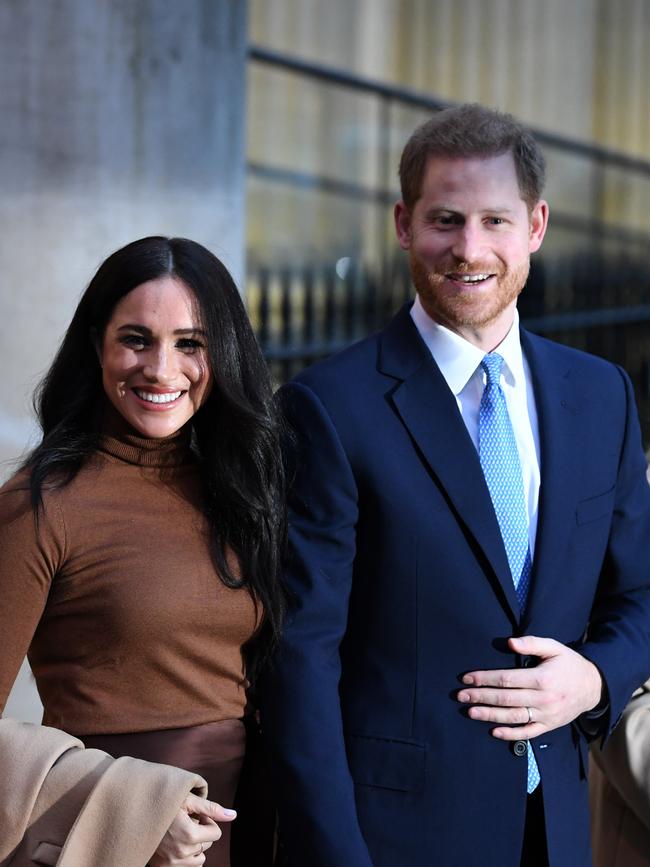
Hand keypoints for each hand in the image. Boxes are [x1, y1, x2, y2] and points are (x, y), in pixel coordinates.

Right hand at [149, 794, 235, 865]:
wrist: (136, 817)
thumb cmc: (164, 804)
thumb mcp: (188, 800)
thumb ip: (212, 808)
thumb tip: (234, 815)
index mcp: (189, 835)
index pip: (215, 833)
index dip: (208, 821)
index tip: (196, 815)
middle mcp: (181, 853)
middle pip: (207, 846)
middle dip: (201, 833)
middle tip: (186, 822)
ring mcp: (172, 864)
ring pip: (199, 859)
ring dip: (194, 847)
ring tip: (180, 833)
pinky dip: (186, 858)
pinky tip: (176, 844)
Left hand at [457, 635, 603, 739]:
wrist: (594, 687)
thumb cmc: (569, 664)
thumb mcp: (554, 647)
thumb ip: (531, 643)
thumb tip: (509, 642)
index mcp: (542, 678)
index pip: (507, 679)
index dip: (485, 679)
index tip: (467, 678)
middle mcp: (544, 699)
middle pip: (506, 699)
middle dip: (481, 697)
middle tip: (461, 696)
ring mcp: (547, 715)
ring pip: (514, 717)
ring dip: (490, 715)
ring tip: (471, 712)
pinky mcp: (549, 726)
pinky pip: (528, 733)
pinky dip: (511, 734)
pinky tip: (494, 732)